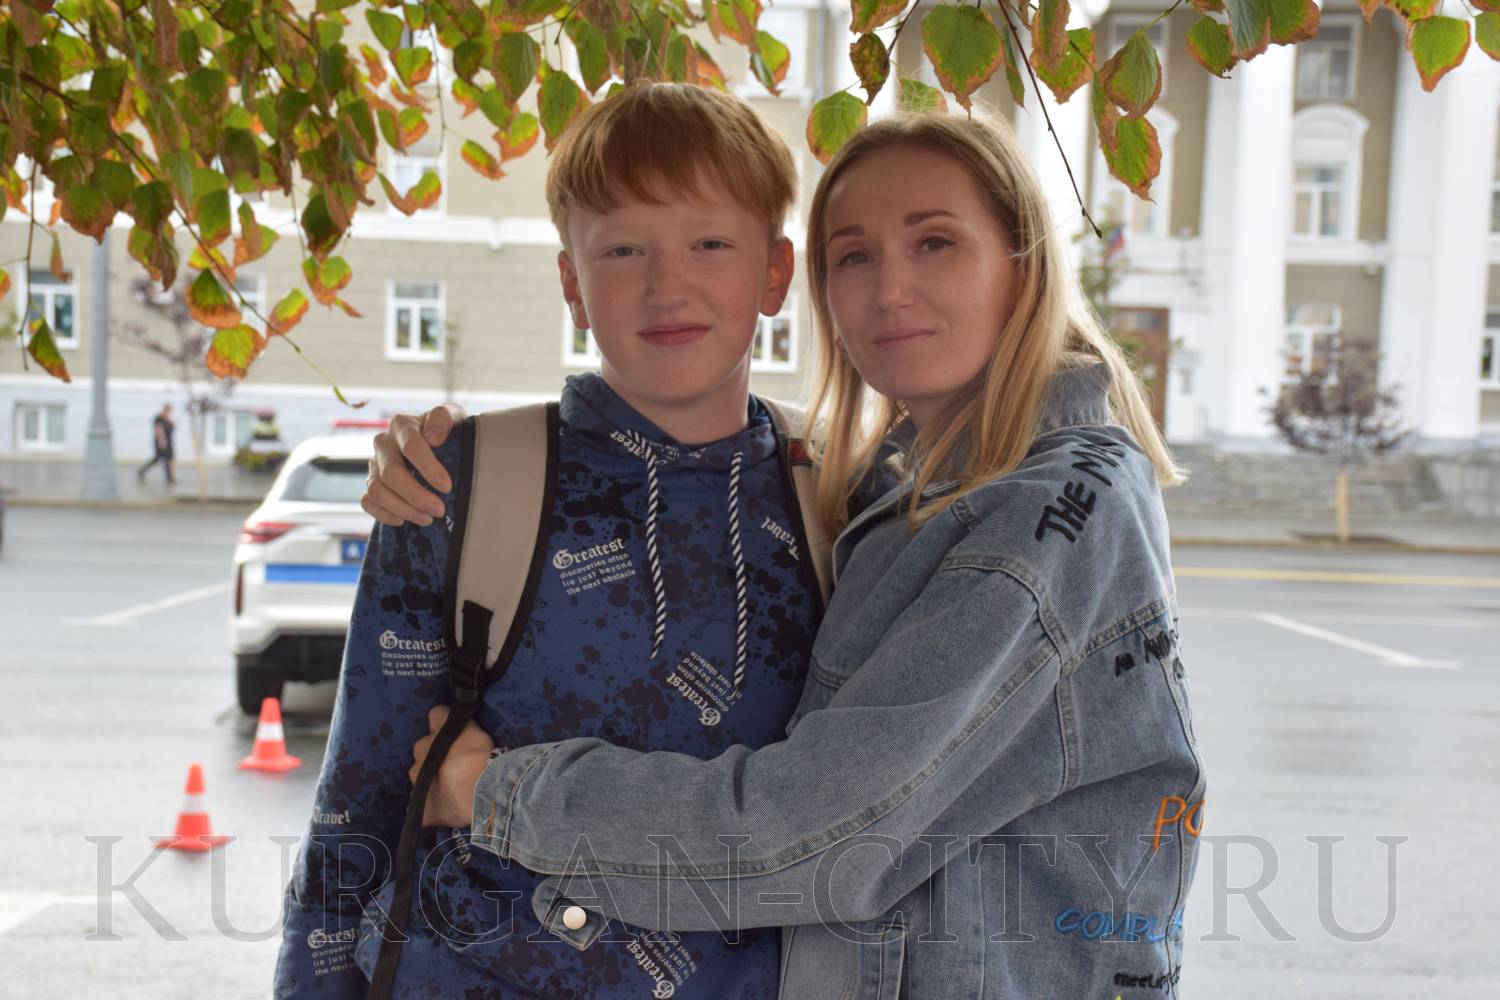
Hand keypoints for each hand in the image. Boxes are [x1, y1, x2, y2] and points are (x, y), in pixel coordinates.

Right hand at [362, 402, 467, 526]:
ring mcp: (374, 464)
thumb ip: (444, 417)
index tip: (446, 487)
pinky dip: (383, 514)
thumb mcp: (452, 416)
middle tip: (439, 510)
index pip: (411, 446)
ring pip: (377, 490)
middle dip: (416, 495)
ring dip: (403, 509)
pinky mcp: (372, 482)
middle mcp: (383, 443)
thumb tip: (432, 437)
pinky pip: (368, 502)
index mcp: (401, 425)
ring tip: (427, 518)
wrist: (437, 440)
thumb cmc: (446, 430)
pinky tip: (404, 521)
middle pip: (391, 473)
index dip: (428, 468)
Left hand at [409, 706, 494, 827]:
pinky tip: (449, 810)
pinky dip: (436, 810)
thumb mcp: (471, 728)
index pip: (434, 720)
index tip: (456, 732)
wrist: (481, 790)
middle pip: (425, 753)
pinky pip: (429, 811)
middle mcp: (417, 761)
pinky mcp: (425, 813)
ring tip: (455, 787)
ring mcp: (418, 788)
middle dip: (437, 757)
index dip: (445, 725)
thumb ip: (459, 727)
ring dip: (435, 782)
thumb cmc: (478, 755)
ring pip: (423, 781)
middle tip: (457, 763)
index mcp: (428, 739)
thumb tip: (452, 724)